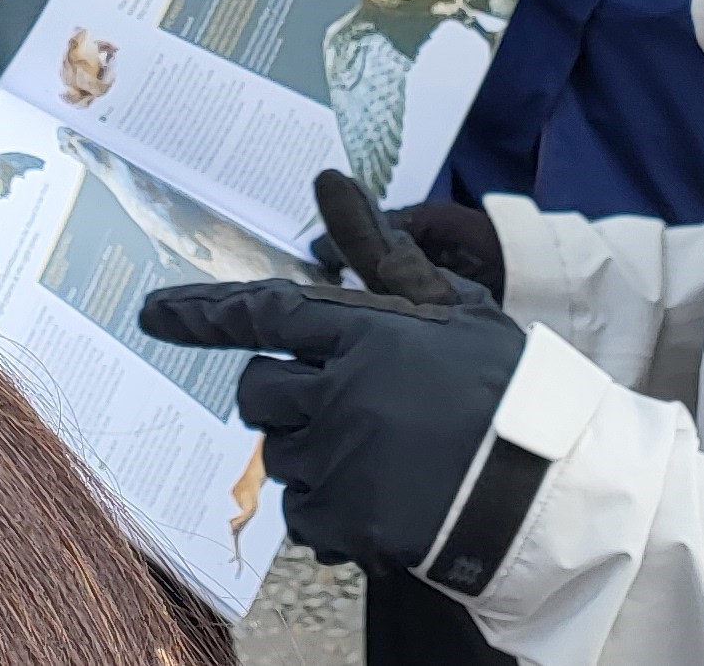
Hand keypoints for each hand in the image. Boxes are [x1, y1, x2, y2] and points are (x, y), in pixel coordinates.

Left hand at [139, 172, 524, 570]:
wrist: (551, 483)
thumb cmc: (502, 386)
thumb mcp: (450, 307)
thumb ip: (380, 254)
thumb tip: (328, 179)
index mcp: (366, 335)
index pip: (262, 314)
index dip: (201, 313)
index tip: (152, 313)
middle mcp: (343, 394)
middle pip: (257, 393)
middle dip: (281, 398)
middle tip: (336, 407)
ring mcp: (345, 462)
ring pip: (278, 457)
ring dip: (311, 457)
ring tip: (378, 458)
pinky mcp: (352, 523)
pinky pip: (301, 518)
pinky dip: (329, 515)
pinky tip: (377, 503)